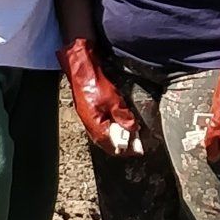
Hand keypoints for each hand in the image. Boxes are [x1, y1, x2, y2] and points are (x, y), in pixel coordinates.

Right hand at [57, 38, 142, 155]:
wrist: (81, 68)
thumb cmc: (93, 83)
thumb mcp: (114, 100)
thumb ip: (123, 116)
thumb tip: (132, 129)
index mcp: (95, 126)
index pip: (112, 147)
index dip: (126, 149)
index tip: (138, 150)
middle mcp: (90, 125)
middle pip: (108, 142)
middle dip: (123, 143)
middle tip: (137, 143)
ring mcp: (89, 118)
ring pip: (105, 134)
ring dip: (118, 135)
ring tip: (131, 134)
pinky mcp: (90, 110)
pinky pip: (102, 124)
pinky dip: (112, 126)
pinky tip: (119, 122)